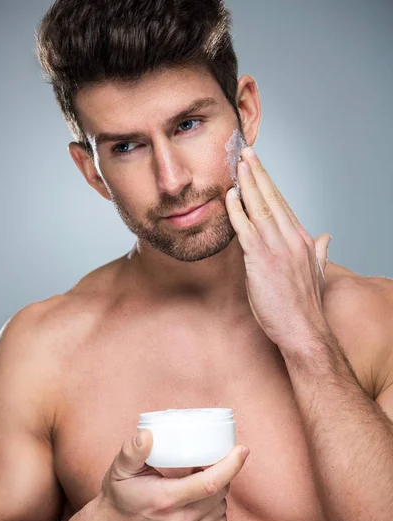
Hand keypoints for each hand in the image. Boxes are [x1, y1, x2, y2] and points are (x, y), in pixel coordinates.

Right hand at [95, 430, 249, 520]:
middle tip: (215, 459)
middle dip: (225, 473)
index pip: (210, 483)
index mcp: (165, 500)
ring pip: (220, 510)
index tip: (241, 449)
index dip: (231, 465)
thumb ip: (133, 451)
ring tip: (207, 477)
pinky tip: (204, 498)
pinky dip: (216, 509)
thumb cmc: (118, 496)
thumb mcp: (120, 469)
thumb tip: (148, 434)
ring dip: (220, 491)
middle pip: (220, 494)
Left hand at [225, 147, 330, 354]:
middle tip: (246, 154)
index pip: (284, 205)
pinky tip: (230, 196)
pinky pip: (245, 229)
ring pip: (260, 208)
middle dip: (258, 174)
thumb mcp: (317, 273)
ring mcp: (277, 248)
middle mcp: (292, 238)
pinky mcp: (261, 260)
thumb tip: (327, 238)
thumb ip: (320, 252)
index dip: (270, 185)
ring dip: (248, 184)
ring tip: (238, 165)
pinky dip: (237, 211)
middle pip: (272, 199)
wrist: (304, 330)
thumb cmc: (305, 306)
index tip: (261, 170)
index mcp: (303, 240)